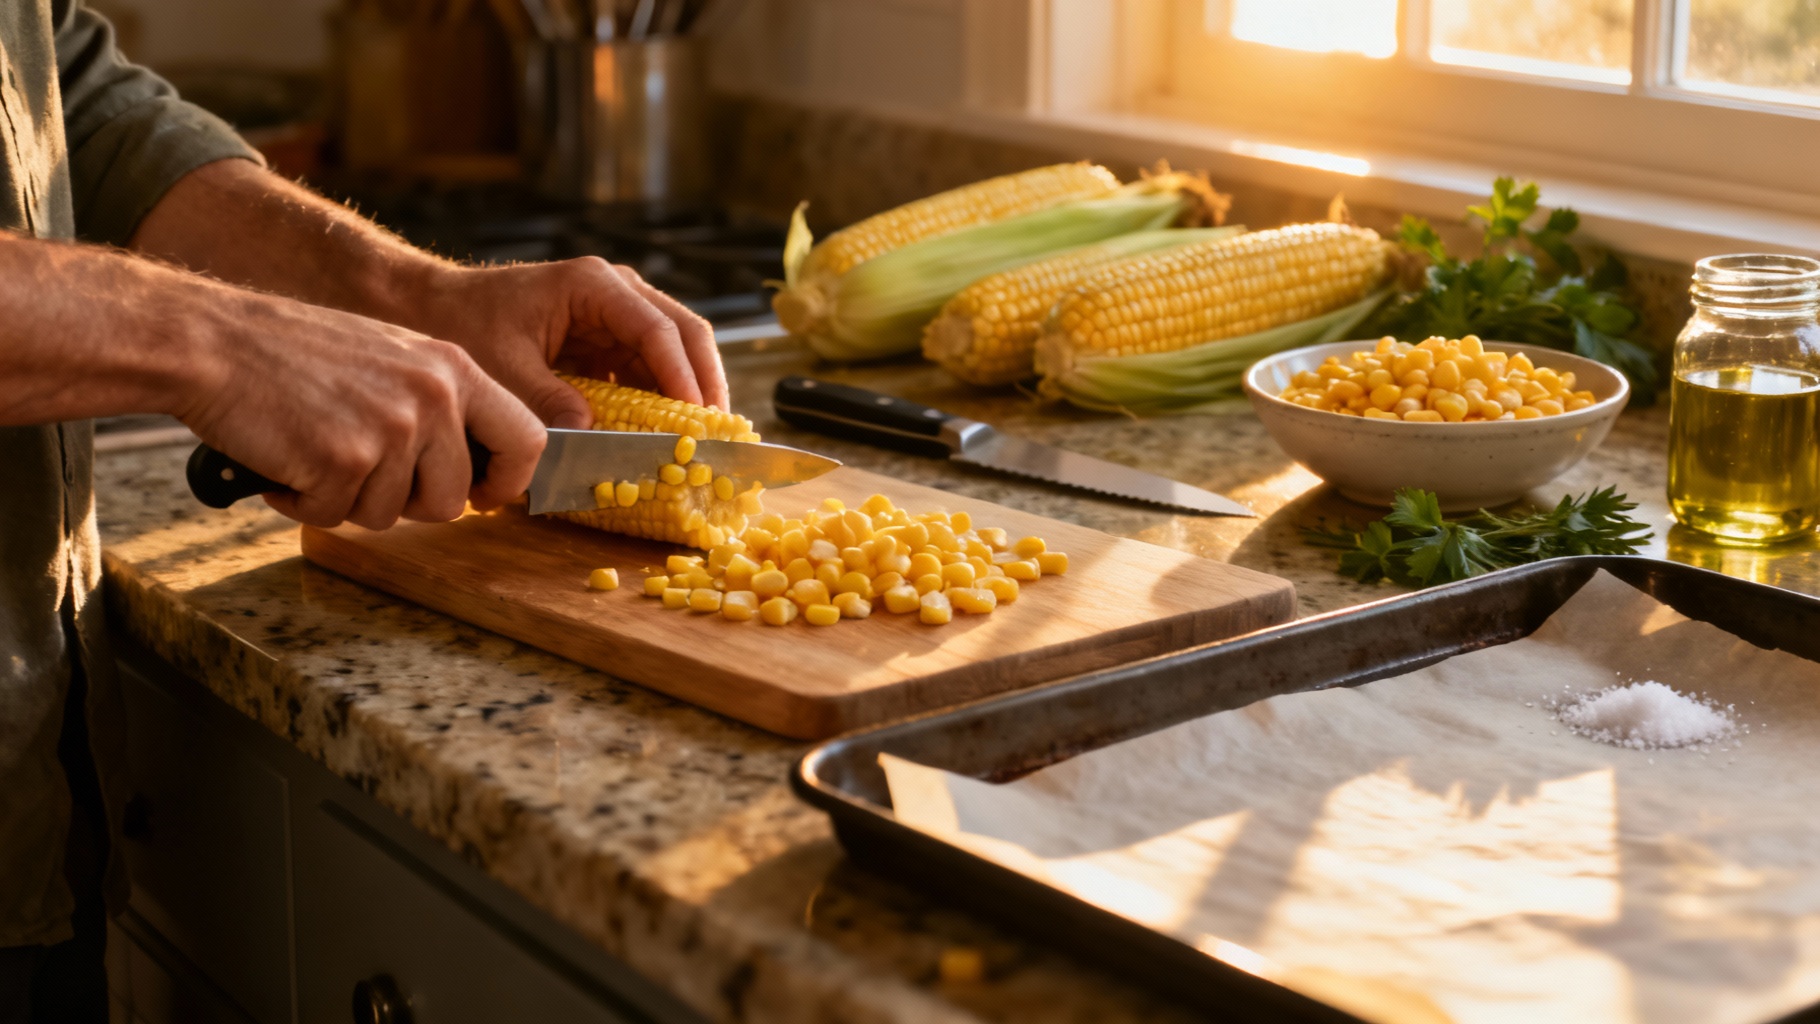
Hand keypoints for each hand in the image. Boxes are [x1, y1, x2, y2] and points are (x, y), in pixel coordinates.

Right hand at [175, 288, 545, 529]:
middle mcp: (433, 397)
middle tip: (359, 471)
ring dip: (347, 499)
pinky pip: (335, 515)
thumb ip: (438, 404)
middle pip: (453, 500)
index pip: (527, 439)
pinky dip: (303, 502)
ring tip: (313, 449)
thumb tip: (472, 471)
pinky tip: (284, 461)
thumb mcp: (392, 356)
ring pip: (391, 515)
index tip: (485, 496)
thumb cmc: (294, 352)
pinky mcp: (344, 459)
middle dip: (406, 503)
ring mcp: (391, 428)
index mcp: (454, 368)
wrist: (213, 340)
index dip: (509, 480)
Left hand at [402, 258, 727, 427]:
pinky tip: (668, 435)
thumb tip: (590, 433)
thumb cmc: (465, 323)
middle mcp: (617, 292)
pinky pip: (651, 370)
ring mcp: (618, 315)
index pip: (657, 330)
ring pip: (677, 352)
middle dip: (705, 384)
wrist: (436, 307)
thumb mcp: (501, 364)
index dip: (683, 377)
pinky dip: (664, 402)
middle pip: (685, 334)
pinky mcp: (611, 340)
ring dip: (690, 395)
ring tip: (702, 441)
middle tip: (717, 435)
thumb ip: (545, 398)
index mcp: (593, 285)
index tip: (698, 420)